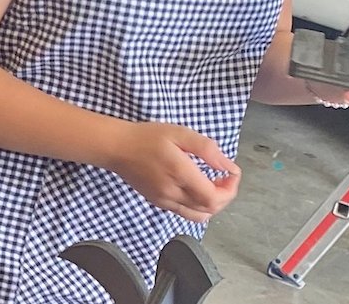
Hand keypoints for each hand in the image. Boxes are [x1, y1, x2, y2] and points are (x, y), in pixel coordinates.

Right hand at [104, 122, 240, 222]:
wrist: (117, 148)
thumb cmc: (147, 137)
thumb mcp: (180, 133)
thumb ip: (207, 149)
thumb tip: (228, 166)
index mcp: (180, 174)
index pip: (214, 197)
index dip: (230, 190)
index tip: (231, 173)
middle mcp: (172, 193)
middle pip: (210, 209)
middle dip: (225, 196)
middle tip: (224, 177)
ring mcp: (164, 201)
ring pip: (199, 216)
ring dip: (212, 204)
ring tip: (212, 186)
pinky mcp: (159, 203)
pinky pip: (185, 213)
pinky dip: (198, 206)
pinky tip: (195, 189)